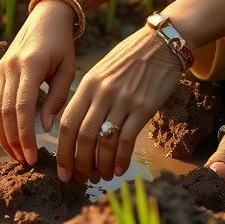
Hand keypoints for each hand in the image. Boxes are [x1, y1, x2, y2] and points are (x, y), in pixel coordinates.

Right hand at [0, 0, 75, 165]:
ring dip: (3, 137)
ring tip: (17, 155)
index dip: (24, 136)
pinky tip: (9, 138)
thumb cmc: (62, 46)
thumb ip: (58, 98)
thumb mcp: (68, 69)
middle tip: (25, 162)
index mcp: (30, 65)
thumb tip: (45, 128)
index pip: (22, 108)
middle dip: (13, 142)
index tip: (32, 157)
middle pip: (5, 113)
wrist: (46, 18)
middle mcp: (9, 67)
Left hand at [56, 25, 182, 182]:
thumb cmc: (130, 58)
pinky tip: (119, 169)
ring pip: (103, 142)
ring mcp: (123, 100)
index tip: (63, 170)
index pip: (67, 124)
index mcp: (88, 84)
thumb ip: (89, 96)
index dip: (63, 152)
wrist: (161, 43)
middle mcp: (102, 93)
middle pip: (82, 137)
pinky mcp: (144, 107)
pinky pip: (127, 140)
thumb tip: (77, 128)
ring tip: (102, 176)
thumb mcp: (102, 71)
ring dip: (100, 166)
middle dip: (79, 164)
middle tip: (82, 179)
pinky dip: (120, 160)